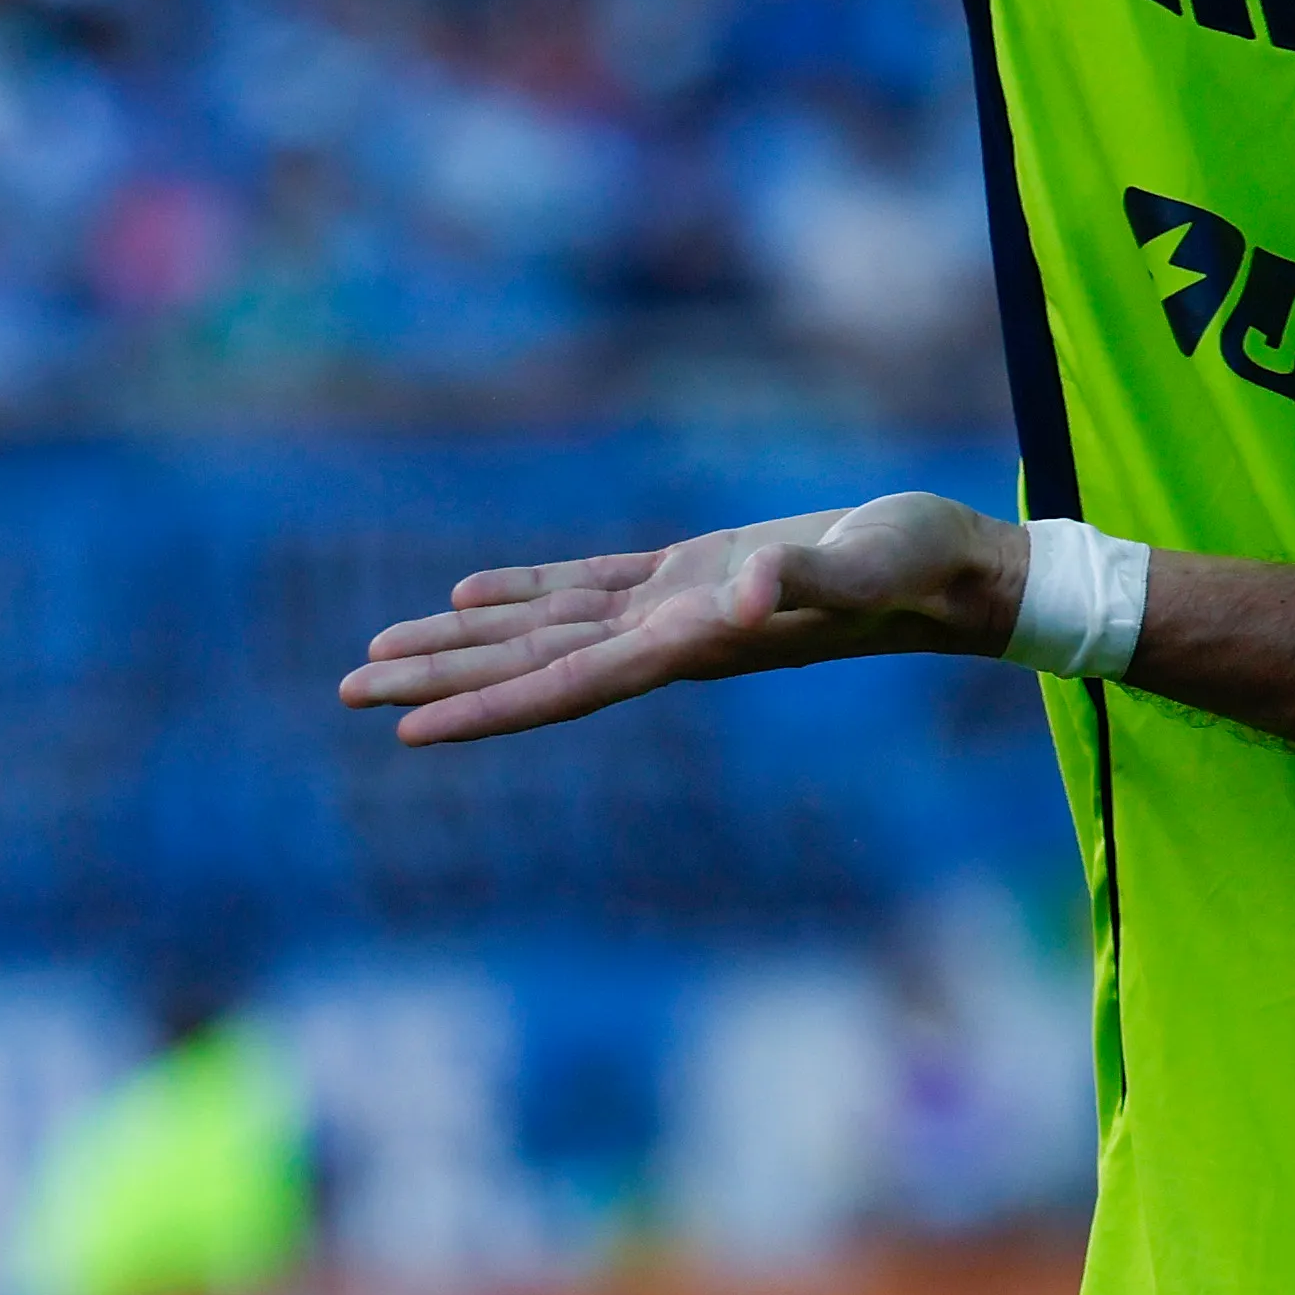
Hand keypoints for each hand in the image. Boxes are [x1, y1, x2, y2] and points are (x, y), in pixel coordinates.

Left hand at [341, 492, 1021, 742]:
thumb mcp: (858, 563)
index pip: (566, 688)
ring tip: (378, 651)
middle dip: (439, 681)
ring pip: (542, 630)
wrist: (951, 570)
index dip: (484, 708)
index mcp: (691, 646)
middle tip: (343, 690)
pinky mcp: (689, 571)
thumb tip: (744, 597)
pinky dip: (523, 590)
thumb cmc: (912, 568)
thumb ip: (798, 580)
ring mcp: (672, 608)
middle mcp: (666, 639)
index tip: (404, 732)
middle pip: (529, 669)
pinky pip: (584, 587)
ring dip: (461, 642)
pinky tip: (468, 593)